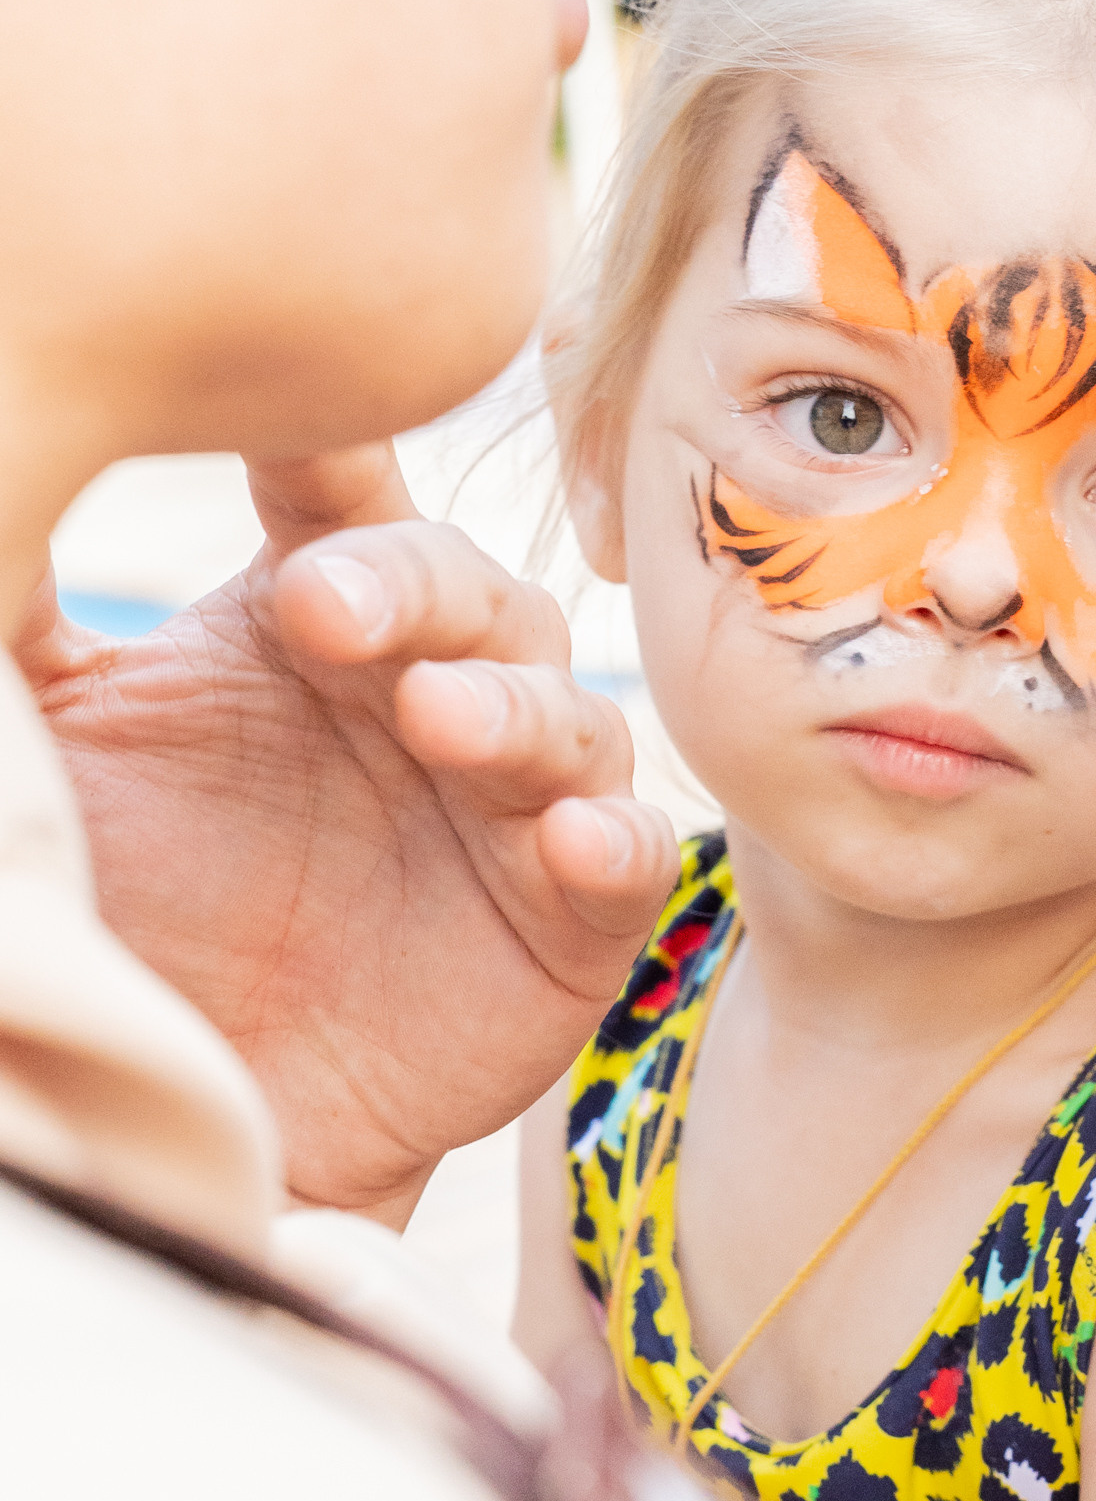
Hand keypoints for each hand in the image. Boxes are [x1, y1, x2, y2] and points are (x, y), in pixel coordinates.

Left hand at [19, 443, 676, 1222]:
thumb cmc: (134, 905)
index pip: (342, 498)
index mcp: (322, 618)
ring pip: (565, 713)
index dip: (327, 443)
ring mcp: (516, 804)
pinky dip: (614, 842)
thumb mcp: (65, 741)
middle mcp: (432, 688)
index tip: (285, 398)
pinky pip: (629, 860)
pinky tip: (573, 841)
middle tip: (326, 605)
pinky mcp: (574, 925)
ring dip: (513, 708)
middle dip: (412, 586)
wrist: (198, 1103)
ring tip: (438, 720)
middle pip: (468, 590)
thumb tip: (16, 441)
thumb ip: (31, 612)